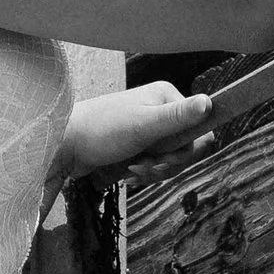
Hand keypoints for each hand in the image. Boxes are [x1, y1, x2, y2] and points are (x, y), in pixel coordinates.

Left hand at [45, 78, 215, 206]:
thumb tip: (210, 102)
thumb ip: (178, 117)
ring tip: (130, 171)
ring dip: (153, 172)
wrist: (63, 145)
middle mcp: (162, 110)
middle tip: (142, 168)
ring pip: (171, 161)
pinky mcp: (139, 144)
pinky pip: (155, 166)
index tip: (162, 158)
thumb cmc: (100, 132)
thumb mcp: (144, 126)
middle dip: (166, 165)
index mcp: (168, 98)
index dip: (186, 153)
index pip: (201, 132)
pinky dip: (144, 175)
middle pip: (186, 150)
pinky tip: (127, 175)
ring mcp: (150, 128)